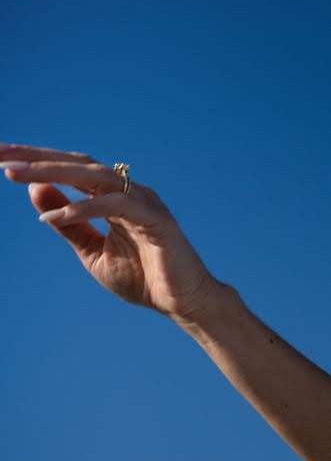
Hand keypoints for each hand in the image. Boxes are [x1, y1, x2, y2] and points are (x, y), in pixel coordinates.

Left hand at [2, 143, 221, 319]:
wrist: (182, 303)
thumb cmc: (143, 277)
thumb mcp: (92, 251)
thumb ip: (69, 223)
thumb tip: (34, 189)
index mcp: (114, 197)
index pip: (71, 169)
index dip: (36, 161)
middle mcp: (130, 192)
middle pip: (78, 164)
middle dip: (36, 157)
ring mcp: (145, 203)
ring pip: (94, 176)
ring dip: (53, 173)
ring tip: (14, 174)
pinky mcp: (157, 220)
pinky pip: (116, 206)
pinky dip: (84, 209)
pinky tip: (52, 217)